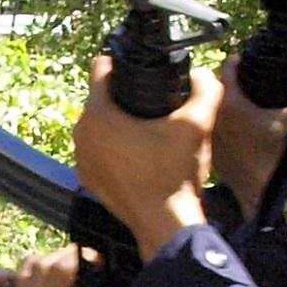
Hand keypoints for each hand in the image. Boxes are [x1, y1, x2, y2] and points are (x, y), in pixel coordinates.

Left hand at [72, 57, 220, 259]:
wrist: (164, 223)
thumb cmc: (175, 174)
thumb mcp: (196, 125)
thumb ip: (205, 91)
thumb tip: (204, 74)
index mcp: (98, 114)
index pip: (100, 69)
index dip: (120, 64)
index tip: (139, 72)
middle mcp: (81, 133)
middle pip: (100, 99)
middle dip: (122, 97)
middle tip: (151, 105)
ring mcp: (81, 158)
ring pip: (98, 126)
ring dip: (117, 124)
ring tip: (146, 130)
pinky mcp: (87, 177)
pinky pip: (98, 150)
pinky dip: (113, 148)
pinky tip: (137, 154)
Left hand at [213, 54, 286, 216]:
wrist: (266, 194)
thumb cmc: (282, 156)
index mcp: (230, 104)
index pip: (225, 67)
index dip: (237, 60)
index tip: (245, 60)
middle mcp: (212, 117)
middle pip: (214, 87)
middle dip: (228, 81)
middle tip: (245, 80)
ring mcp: (208, 135)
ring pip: (209, 108)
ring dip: (221, 102)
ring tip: (241, 101)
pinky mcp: (208, 151)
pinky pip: (211, 128)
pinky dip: (221, 123)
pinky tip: (238, 127)